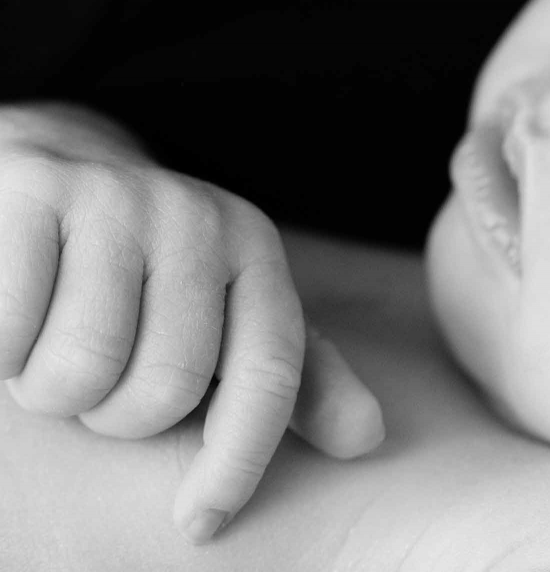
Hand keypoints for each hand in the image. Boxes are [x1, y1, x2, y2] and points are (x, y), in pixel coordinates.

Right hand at [0, 104, 384, 542]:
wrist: (59, 173)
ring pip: (83, 369)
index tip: (200, 523)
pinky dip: (2, 353)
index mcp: (255, 251)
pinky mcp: (35, 192)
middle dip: (118, 417)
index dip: (238, 461)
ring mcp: (116, 198)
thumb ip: (298, 381)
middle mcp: (198, 217)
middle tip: (99, 385)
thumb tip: (366, 438)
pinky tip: (13, 324)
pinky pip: (11, 332)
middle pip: (167, 385)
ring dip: (52, 390)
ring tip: (51, 351)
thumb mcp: (232, 320)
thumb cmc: (149, 278)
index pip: (271, 373)